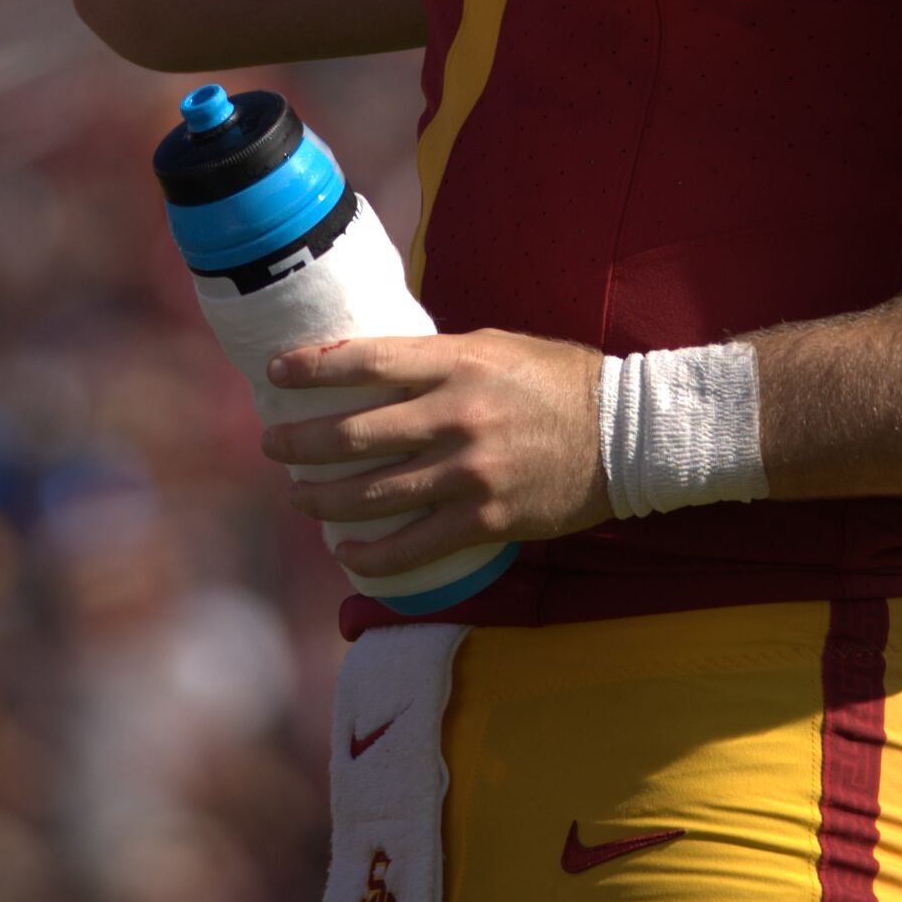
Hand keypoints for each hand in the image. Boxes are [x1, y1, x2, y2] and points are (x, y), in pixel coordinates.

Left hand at [263, 329, 607, 571]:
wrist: (627, 434)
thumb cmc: (560, 381)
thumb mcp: (497, 346)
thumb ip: (440, 358)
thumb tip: (381, 365)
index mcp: (457, 361)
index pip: (366, 361)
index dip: (311, 368)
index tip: (276, 374)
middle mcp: (456, 415)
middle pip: (354, 434)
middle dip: (299, 444)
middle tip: (274, 446)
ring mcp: (470, 471)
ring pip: (372, 495)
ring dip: (322, 499)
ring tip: (298, 497)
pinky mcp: (486, 518)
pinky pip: (413, 546)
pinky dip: (371, 555)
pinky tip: (346, 554)